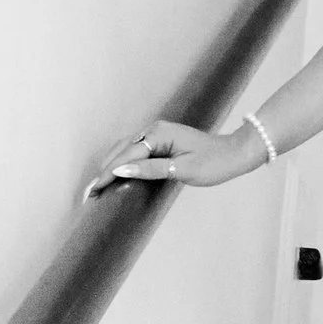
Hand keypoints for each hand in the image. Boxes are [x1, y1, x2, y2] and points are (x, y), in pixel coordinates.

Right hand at [83, 117, 257, 199]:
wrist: (235, 153)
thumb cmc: (213, 163)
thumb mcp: (182, 169)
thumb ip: (150, 170)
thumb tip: (120, 171)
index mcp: (158, 134)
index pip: (126, 157)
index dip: (106, 175)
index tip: (92, 191)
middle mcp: (154, 130)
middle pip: (120, 152)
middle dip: (103, 172)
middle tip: (88, 194)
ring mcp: (157, 134)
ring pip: (125, 150)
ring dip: (109, 167)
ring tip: (96, 187)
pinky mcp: (161, 141)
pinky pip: (135, 151)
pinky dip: (122, 162)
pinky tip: (114, 174)